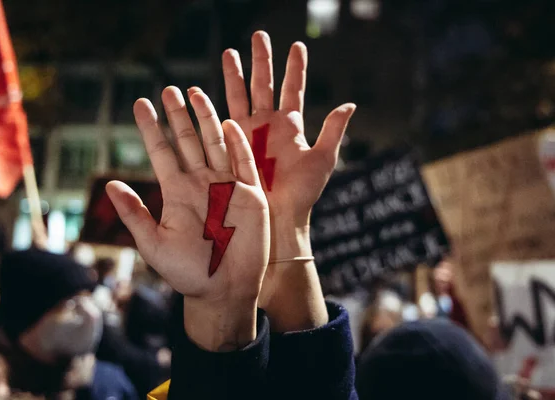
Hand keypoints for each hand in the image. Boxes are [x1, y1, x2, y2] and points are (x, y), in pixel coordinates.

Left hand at [107, 88, 269, 350]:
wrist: (225, 290)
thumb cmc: (188, 273)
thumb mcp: (155, 245)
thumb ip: (135, 214)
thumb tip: (110, 184)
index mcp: (177, 193)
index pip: (161, 152)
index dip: (151, 128)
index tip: (140, 103)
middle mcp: (200, 184)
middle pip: (188, 141)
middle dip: (178, 115)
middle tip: (167, 89)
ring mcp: (227, 187)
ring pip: (215, 144)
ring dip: (206, 119)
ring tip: (195, 92)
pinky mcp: (251, 195)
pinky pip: (244, 163)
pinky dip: (238, 144)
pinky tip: (228, 123)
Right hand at [218, 31, 355, 330]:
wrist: (278, 220)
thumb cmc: (303, 195)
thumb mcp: (323, 161)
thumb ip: (334, 131)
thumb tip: (350, 104)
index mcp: (292, 126)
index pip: (294, 89)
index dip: (295, 68)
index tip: (297, 45)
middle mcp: (269, 126)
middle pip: (265, 85)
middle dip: (261, 61)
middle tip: (258, 36)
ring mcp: (249, 134)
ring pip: (241, 96)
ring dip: (236, 75)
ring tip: (230, 52)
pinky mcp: (232, 146)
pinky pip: (223, 120)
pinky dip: (214, 104)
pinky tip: (206, 88)